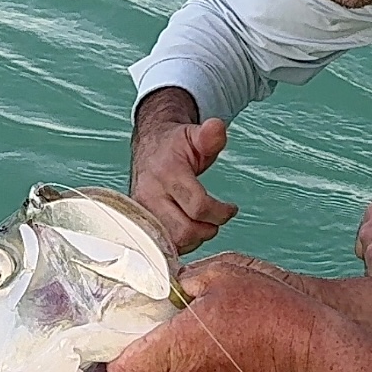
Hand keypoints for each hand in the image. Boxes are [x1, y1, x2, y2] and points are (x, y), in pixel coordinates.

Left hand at [108, 256, 319, 371]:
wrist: (308, 347)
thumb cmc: (270, 309)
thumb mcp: (224, 274)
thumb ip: (186, 279)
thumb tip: (170, 286)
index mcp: (178, 347)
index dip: (115, 356)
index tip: (123, 336)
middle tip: (137, 347)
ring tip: (161, 357)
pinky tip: (187, 366)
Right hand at [130, 91, 237, 254]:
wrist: (149, 147)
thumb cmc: (175, 146)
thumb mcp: (195, 135)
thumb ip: (210, 136)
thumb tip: (217, 127)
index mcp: (167, 172)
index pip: (198, 206)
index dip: (220, 212)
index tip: (231, 208)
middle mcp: (150, 193)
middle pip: (184, 231)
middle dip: (207, 229)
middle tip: (216, 220)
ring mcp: (142, 210)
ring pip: (172, 242)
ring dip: (194, 238)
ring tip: (204, 224)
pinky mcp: (139, 221)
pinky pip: (162, 244)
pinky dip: (180, 243)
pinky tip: (189, 229)